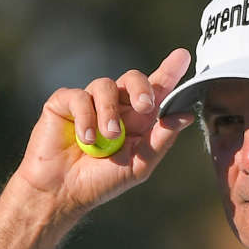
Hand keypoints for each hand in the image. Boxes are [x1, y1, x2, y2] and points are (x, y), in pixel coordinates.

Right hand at [15, 48, 195, 218]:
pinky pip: (80, 97)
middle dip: (142, 88)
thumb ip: (162, 139)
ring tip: (107, 137)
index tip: (182, 57)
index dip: (169, 71)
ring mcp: (89, 102)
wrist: (62, 192)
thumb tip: (185, 116)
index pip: (155, 90)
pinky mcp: (65, 102)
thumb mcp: (139, 164)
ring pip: (106, 86)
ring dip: (109, 113)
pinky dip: (85, 118)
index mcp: (136, 120)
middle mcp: (115, 106)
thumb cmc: (100, 181)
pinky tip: (84, 139)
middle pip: (133, 78)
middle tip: (144, 106)